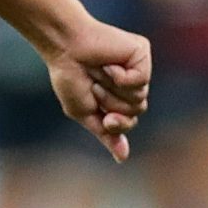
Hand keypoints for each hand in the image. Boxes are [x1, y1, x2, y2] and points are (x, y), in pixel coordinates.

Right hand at [47, 17, 150, 162]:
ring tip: (99, 73)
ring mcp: (138, 67)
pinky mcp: (141, 53)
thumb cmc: (70, 79)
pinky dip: (121, 77)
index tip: (105, 117)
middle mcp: (132, 82)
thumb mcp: (85, 112)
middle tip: (94, 86)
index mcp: (119, 96)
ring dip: (113, 90)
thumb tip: (122, 158)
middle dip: (112, 104)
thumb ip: (105, 133)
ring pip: (140, 96)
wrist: (65, 49)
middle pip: (137, 110)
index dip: (118, 124)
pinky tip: (109, 65)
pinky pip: (142, 80)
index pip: (130, 121)